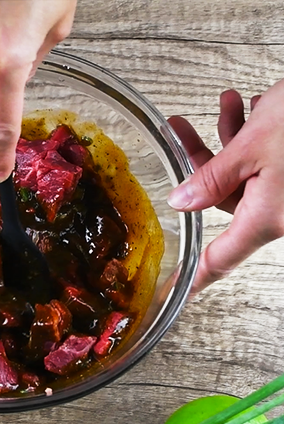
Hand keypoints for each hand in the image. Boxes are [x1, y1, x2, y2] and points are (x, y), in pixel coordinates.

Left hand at [167, 79, 283, 292]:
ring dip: (232, 140)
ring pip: (244, 175)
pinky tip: (255, 108)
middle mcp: (283, 212)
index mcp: (269, 217)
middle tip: (183, 130)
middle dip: (203, 160)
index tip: (177, 290)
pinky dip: (255, 139)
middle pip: (224, 198)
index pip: (222, 257)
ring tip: (230, 105)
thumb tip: (182, 201)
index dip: (197, 277)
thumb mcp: (253, 145)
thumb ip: (212, 177)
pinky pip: (267, 166)